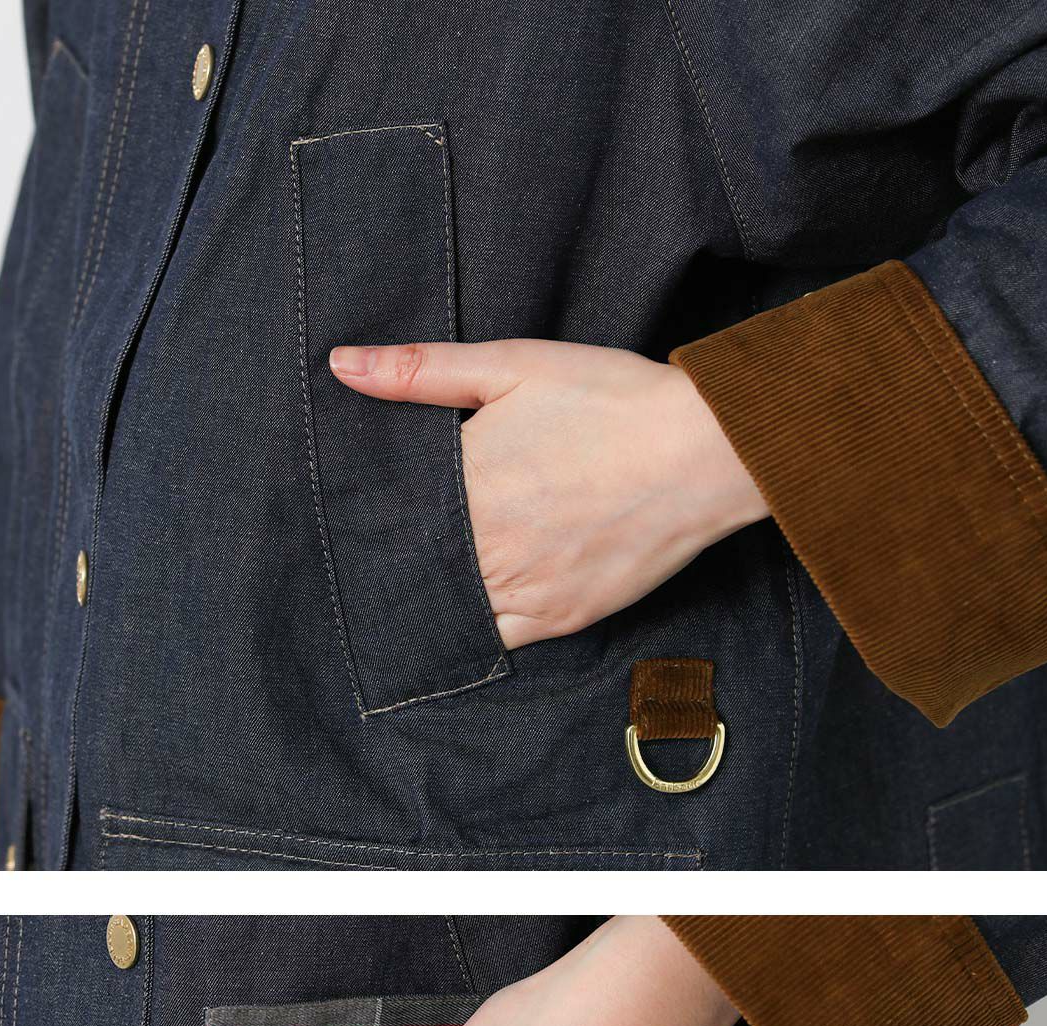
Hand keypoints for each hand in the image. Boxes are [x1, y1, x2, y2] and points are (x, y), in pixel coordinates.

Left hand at [328, 338, 766, 647]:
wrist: (704, 451)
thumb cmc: (612, 400)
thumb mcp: (514, 364)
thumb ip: (420, 371)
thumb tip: (341, 365)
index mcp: (466, 481)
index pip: (393, 513)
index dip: (374, 516)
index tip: (358, 514)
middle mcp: (488, 545)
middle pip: (418, 564)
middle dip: (400, 557)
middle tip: (369, 558)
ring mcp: (525, 588)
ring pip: (452, 606)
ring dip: (433, 595)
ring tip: (419, 581)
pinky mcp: (561, 618)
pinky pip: (496, 640)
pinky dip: (475, 629)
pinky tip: (466, 612)